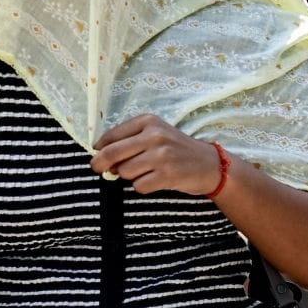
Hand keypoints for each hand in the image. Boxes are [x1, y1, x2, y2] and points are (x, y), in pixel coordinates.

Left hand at [90, 114, 222, 195]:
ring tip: (144, 171)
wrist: (210, 164)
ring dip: (128, 176)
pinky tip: (154, 180)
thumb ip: (129, 140)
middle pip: (112, 153)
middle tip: (97, 169)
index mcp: (149, 121)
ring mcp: (161, 156)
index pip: (112, 135)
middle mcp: (154, 136)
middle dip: (100, 164)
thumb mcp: (156, 134)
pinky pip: (138, 186)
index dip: (99, 147)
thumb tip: (101, 157)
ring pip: (124, 171)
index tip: (96, 153)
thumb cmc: (177, 149)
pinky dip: (142, 186)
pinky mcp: (167, 175)